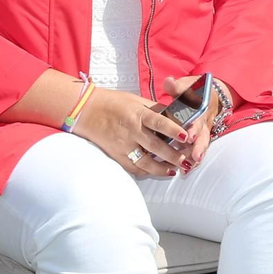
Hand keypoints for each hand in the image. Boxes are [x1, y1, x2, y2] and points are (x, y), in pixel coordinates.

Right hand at [72, 86, 187, 177]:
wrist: (86, 111)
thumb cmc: (113, 103)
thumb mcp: (137, 101)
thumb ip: (155, 110)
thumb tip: (176, 115)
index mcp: (138, 114)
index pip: (159, 122)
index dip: (173, 130)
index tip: (186, 137)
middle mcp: (131, 130)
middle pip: (155, 146)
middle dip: (173, 155)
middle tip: (186, 160)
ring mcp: (123, 145)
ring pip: (145, 162)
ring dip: (162, 168)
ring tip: (174, 170)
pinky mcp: (116, 155)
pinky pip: (133, 168)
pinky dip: (146, 172)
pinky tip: (157, 172)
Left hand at [160, 75, 223, 172]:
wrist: (211, 95)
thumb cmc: (195, 91)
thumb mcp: (187, 85)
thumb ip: (177, 86)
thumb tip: (169, 82)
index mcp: (201, 109)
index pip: (198, 118)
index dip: (194, 128)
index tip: (188, 136)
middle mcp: (204, 122)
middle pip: (203, 136)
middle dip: (198, 147)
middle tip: (195, 157)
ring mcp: (203, 132)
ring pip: (202, 146)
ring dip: (197, 156)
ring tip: (190, 167)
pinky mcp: (200, 139)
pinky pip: (198, 150)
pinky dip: (193, 160)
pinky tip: (186, 170)